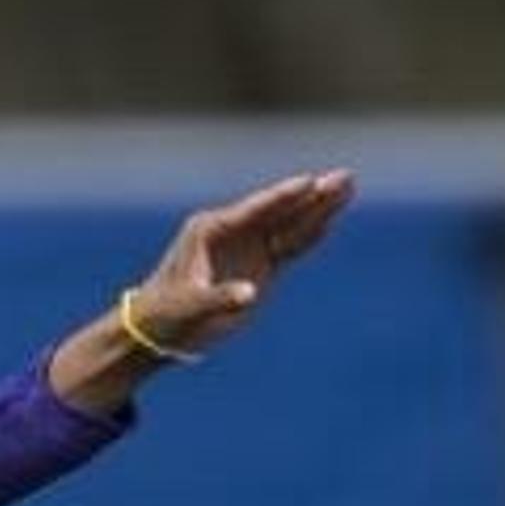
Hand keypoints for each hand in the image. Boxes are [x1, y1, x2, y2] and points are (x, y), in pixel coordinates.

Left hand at [120, 169, 357, 359]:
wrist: (156, 328)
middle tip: (344, 176)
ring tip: (348, 187)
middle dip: (313, 194)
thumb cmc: (166, 314)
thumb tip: (251, 295)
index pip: (255, 210)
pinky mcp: (257, 265)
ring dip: (318, 208)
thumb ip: (219, 298)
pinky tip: (331, 219)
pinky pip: (289, 246)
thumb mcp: (189, 306)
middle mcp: (232, 231)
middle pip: (280, 209)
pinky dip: (310, 234)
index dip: (284, 197)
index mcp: (211, 230)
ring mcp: (247, 247)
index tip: (309, 182)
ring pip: (289, 223)